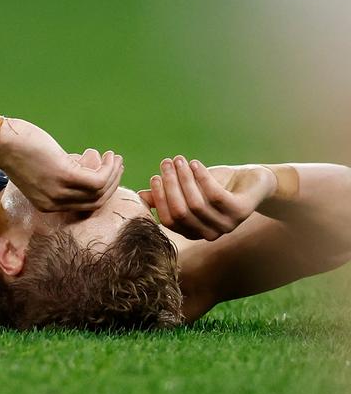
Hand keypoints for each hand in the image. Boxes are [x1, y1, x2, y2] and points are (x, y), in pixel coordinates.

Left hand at [0, 118, 123, 211]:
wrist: (1, 141)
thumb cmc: (18, 149)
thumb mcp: (40, 170)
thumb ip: (60, 175)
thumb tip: (86, 165)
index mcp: (47, 205)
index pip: (83, 206)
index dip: (101, 192)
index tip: (108, 175)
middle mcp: (54, 204)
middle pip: (95, 202)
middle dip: (111, 184)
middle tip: (116, 165)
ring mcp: (59, 192)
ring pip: (100, 191)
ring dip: (113, 174)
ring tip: (114, 157)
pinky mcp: (65, 176)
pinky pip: (97, 179)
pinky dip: (107, 168)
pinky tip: (107, 156)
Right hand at [137, 156, 276, 240]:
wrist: (254, 182)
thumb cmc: (217, 186)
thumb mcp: (189, 191)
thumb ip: (167, 197)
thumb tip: (138, 197)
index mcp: (194, 232)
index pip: (169, 220)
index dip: (159, 199)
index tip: (155, 176)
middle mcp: (210, 234)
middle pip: (181, 212)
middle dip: (170, 185)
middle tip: (166, 163)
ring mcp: (227, 225)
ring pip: (196, 203)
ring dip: (184, 178)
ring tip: (179, 160)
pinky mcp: (241, 212)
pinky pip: (214, 195)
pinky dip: (201, 177)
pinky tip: (194, 163)